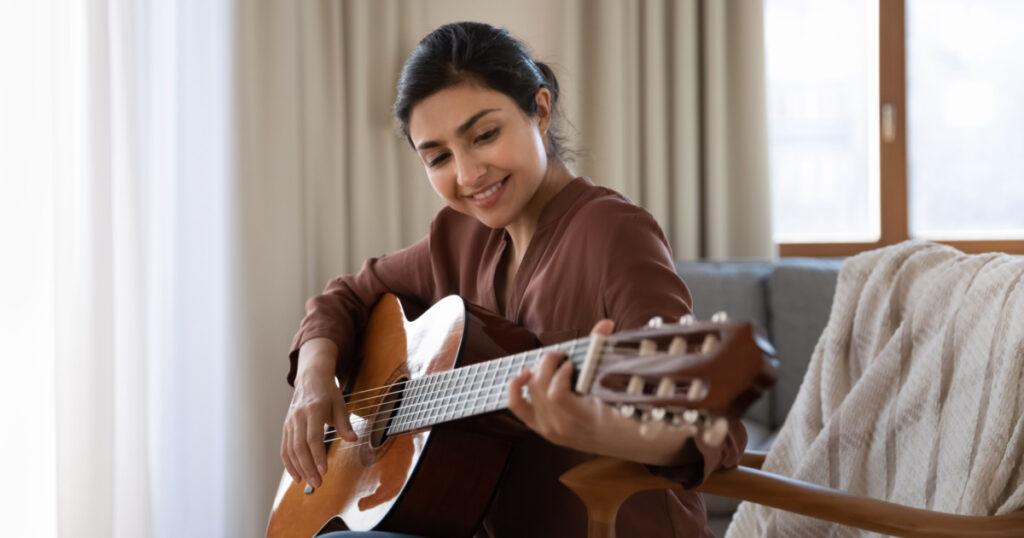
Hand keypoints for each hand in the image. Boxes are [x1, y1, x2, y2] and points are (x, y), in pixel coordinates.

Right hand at [281, 338, 356, 487]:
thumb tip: (352, 439)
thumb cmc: (327, 392)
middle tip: (318, 483)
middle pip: (299, 446)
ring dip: (298, 469)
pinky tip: (296, 475)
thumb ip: (345, 423)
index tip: (324, 470)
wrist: (311, 378)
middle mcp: (298, 416)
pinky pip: (285, 448)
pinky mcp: (286, 427)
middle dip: (308, 467)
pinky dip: (289, 463)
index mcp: (313, 409)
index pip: (313, 437)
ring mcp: (290, 422)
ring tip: (309, 482)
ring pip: (290, 449)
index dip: (317, 456)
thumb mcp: (340, 404)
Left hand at [508, 320, 698, 464]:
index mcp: (582, 420)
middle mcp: (560, 427)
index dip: (561, 373)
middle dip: (549, 364)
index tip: (572, 363)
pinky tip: (524, 374)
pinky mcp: (538, 427)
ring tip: (553, 363)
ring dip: (539, 370)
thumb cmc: (623, 412)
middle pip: (540, 386)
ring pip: (530, 390)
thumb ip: (605, 353)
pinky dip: (515, 387)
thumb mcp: (617, 388)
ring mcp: (547, 429)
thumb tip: (605, 323)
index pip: (556, 394)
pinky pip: (517, 405)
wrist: (619, 440)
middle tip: (562, 356)